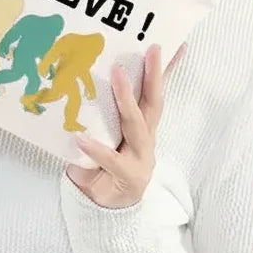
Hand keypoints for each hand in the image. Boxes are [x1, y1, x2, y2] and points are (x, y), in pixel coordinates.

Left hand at [65, 41, 186, 208]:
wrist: (104, 208)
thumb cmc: (101, 165)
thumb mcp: (103, 133)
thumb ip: (100, 112)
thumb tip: (80, 75)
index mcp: (142, 126)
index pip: (155, 93)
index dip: (165, 70)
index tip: (172, 43)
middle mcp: (146, 138)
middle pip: (153, 102)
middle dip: (154, 74)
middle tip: (152, 49)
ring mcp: (140, 158)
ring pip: (136, 125)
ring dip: (126, 98)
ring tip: (116, 74)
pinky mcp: (128, 177)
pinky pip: (111, 160)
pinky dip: (96, 148)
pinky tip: (81, 139)